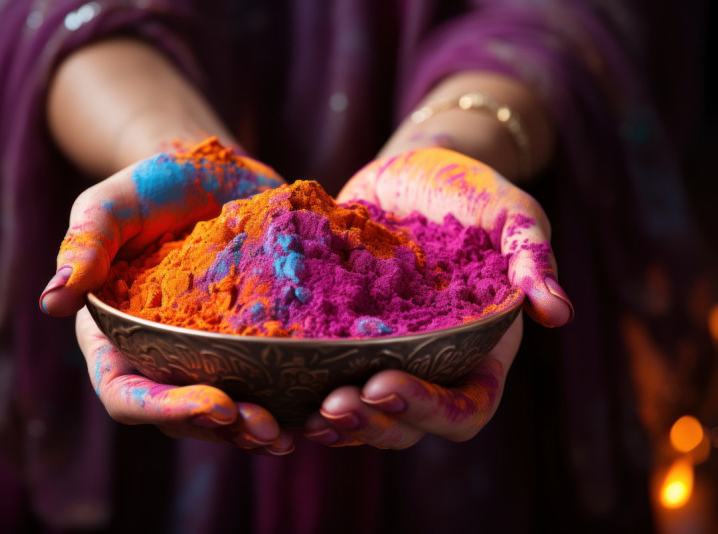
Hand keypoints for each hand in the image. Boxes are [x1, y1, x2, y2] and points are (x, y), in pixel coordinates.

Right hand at [40, 139, 293, 454]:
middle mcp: (160, 357)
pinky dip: (291, 398)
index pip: (126, 393)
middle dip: (223, 430)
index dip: (165, 409)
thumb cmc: (150, 185)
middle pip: (181, 417)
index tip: (215, 404)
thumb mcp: (109, 204)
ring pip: (228, 412)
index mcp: (115, 336)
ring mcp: (209, 354)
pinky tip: (324, 401)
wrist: (212, 171)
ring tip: (296, 430)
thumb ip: (85, 245)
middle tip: (267, 429)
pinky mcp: (251, 341)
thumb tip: (51, 301)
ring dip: (260, 428)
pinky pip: (268, 381)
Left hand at [304, 147, 572, 448]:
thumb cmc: (470, 190)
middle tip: (333, 406)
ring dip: (335, 422)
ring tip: (303, 413)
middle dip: (372, 424)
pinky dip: (301, 391)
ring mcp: (383, 356)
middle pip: (408, 425)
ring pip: (363, 414)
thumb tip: (559, 313)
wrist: (410, 171)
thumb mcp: (509, 212)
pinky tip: (272, 387)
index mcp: (479, 350)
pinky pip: (324, 378)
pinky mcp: (342, 337)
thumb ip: (531, 256)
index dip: (428, 408)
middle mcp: (431, 365)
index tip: (384, 383)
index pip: (465, 407)